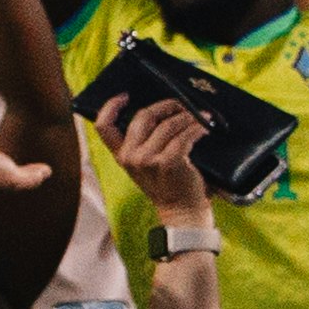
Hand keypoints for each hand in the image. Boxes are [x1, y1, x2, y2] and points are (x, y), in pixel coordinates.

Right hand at [99, 96, 216, 221]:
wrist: (182, 212)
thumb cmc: (168, 186)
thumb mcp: (145, 166)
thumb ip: (142, 144)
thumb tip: (159, 113)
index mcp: (121, 156)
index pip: (103, 127)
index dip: (110, 106)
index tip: (125, 96)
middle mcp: (130, 157)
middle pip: (143, 116)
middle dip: (166, 105)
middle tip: (182, 105)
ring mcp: (148, 160)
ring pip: (168, 124)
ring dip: (189, 117)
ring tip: (201, 118)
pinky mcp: (169, 162)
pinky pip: (185, 135)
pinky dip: (198, 129)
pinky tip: (205, 129)